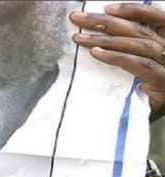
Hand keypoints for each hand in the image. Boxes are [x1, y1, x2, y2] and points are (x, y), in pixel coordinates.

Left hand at [70, 3, 164, 120]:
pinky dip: (115, 56)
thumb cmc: (149, 87)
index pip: (154, 17)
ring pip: (135, 44)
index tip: (107, 7)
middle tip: (77, 18)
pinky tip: (96, 53)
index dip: (133, 10)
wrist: (163, 110)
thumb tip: (97, 37)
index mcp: (164, 39)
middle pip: (136, 28)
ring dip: (104, 39)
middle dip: (104, 21)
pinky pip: (137, 64)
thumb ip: (128, 48)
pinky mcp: (160, 79)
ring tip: (79, 38)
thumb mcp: (139, 63)